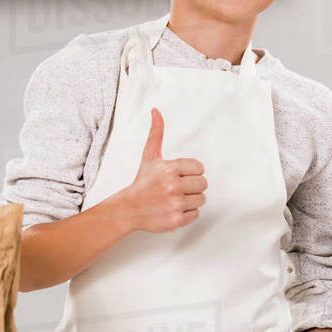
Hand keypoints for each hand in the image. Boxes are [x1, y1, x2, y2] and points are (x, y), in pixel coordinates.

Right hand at [118, 108, 207, 232]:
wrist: (128, 209)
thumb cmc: (143, 182)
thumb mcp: (149, 156)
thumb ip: (156, 133)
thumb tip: (156, 110)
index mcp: (168, 168)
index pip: (200, 168)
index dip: (192, 172)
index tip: (179, 175)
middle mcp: (171, 186)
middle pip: (203, 184)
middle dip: (193, 186)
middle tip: (178, 188)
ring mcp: (174, 204)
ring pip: (201, 199)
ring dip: (191, 200)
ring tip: (175, 198)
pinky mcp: (176, 220)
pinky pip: (196, 214)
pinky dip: (187, 213)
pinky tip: (174, 209)